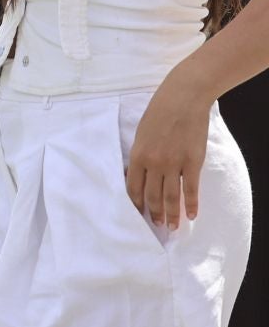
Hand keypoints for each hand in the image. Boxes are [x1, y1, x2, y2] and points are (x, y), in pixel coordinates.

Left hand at [127, 71, 214, 229]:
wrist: (182, 98)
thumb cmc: (159, 112)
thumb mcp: (141, 133)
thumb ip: (141, 154)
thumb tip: (139, 172)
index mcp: (137, 154)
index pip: (133, 187)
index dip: (135, 203)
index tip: (137, 214)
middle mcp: (153, 163)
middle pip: (152, 196)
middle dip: (153, 213)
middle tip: (156, 226)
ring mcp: (173, 163)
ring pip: (170, 197)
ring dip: (171, 215)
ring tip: (172, 228)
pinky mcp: (192, 162)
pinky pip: (191, 189)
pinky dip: (191, 205)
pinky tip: (191, 215)